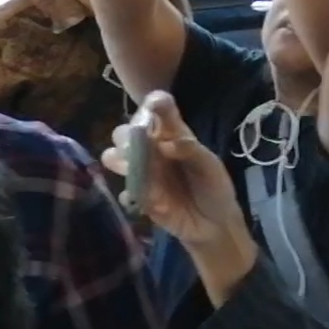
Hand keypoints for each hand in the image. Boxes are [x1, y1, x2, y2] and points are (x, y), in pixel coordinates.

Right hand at [100, 91, 247, 248]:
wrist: (213, 224)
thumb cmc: (214, 187)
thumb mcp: (210, 166)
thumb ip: (190, 151)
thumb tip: (164, 144)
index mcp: (173, 135)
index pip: (159, 111)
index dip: (153, 103)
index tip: (154, 105)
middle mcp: (152, 150)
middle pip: (125, 132)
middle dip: (127, 135)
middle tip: (138, 146)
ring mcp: (142, 172)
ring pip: (113, 156)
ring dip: (118, 160)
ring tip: (135, 171)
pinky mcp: (138, 196)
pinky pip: (123, 190)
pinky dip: (131, 194)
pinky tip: (150, 201)